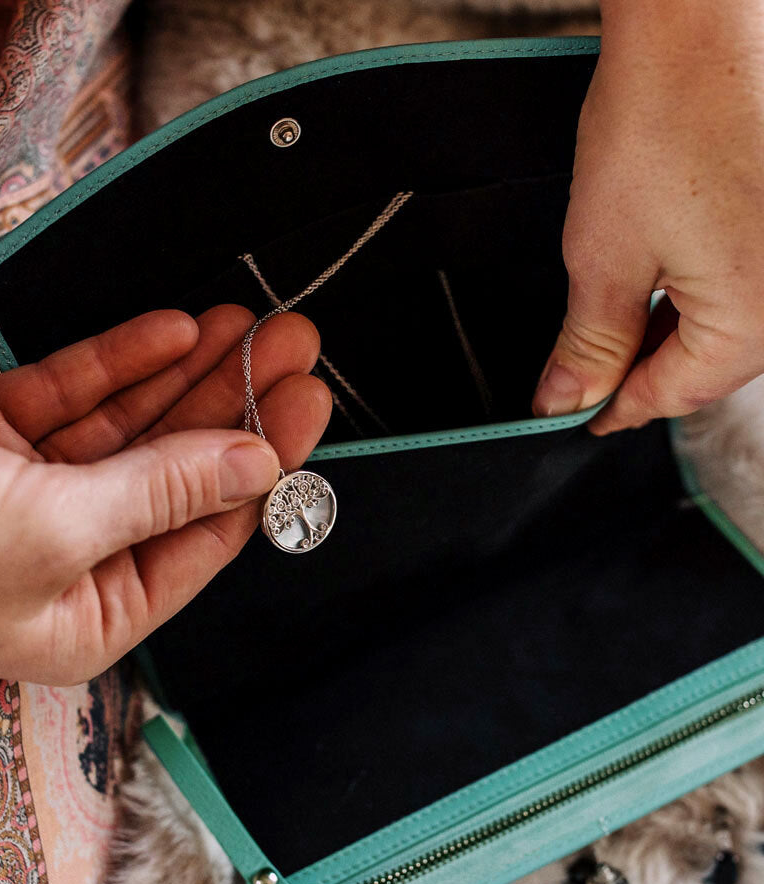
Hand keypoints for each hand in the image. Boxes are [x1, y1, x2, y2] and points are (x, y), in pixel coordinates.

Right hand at [0, 306, 330, 683]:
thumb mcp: (53, 531)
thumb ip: (159, 489)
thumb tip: (254, 464)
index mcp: (96, 612)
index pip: (206, 533)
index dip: (264, 465)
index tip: (309, 401)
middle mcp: (72, 556)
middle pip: (177, 471)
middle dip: (236, 406)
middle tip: (293, 344)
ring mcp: (32, 491)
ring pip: (131, 427)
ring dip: (187, 375)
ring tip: (249, 323)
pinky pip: (72, 395)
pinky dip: (120, 362)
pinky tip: (174, 330)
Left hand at [532, 0, 763, 433]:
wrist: (694, 31)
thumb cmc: (659, 125)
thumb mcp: (602, 259)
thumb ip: (588, 344)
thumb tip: (565, 400)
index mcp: (754, 313)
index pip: (675, 393)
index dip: (616, 410)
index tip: (578, 419)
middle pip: (705, 366)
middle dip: (638, 375)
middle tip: (581, 381)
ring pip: (721, 330)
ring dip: (661, 339)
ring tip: (607, 335)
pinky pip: (740, 287)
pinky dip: (690, 300)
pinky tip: (650, 294)